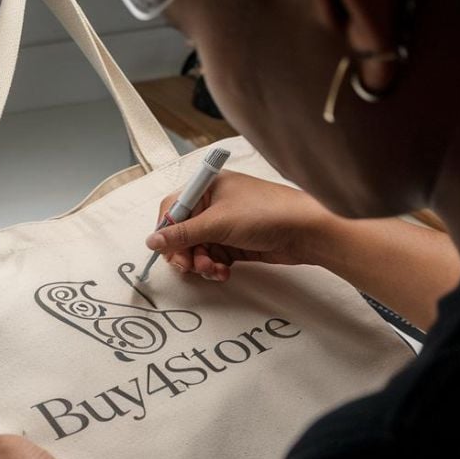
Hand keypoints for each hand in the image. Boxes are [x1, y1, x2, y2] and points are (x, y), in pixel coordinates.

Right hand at [145, 171, 339, 281]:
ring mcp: (224, 224)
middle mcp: (213, 204)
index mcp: (207, 187)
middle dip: (184, 252)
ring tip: (213, 269)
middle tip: (189, 266)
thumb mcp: (218, 223)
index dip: (166, 231)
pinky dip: (214, 267)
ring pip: (197, 249)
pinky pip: (212, 257)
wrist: (307, 231)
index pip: (173, 208)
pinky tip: (223, 271)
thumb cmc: (267, 213)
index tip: (167, 249)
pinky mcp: (234, 242)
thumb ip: (181, 234)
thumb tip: (152, 241)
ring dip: (200, 263)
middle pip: (182, 233)